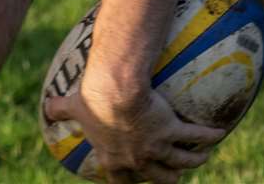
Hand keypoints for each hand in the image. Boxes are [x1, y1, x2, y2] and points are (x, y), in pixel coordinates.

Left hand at [45, 77, 223, 183]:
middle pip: (159, 178)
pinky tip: (217, 133)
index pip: (120, 182)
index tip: (133, 183)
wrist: (116, 89)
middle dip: (168, 178)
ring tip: (201, 156)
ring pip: (182, 163)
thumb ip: (59, 110)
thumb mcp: (73, 105)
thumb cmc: (91, 98)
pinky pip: (196, 136)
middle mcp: (138, 159)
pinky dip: (208, 136)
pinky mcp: (172, 131)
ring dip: (193, 161)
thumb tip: (46, 107)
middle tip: (174, 173)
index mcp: (113, 157)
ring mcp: (157, 148)